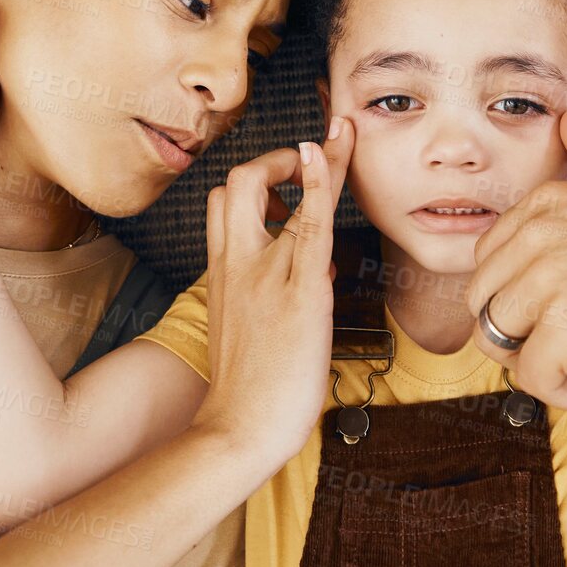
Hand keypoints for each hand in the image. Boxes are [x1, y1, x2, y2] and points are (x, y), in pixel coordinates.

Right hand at [191, 119, 354, 474]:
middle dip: (275, 158)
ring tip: (341, 136)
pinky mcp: (299, 291)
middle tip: (310, 157)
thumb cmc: (252, 391)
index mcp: (224, 274)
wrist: (239, 430)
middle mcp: (236, 264)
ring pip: (270, 190)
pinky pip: (309, 223)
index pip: (229, 204)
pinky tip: (326, 152)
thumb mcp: (255, 328)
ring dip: (315, 158)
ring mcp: (264, 274)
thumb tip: (317, 264)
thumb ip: (278, 289)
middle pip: (236, 184)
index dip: (261, 175)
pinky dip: (319, 181)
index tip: (293, 162)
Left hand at [466, 110, 566, 407]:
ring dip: (537, 365)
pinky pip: (532, 378)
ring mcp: (547, 287)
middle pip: (485, 302)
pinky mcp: (563, 335)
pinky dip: (561, 392)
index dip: (518, 294)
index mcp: (544, 207)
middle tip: (565, 346)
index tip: (559, 310)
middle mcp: (536, 240)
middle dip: (517, 332)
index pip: (489, 261)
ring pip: (498, 341)